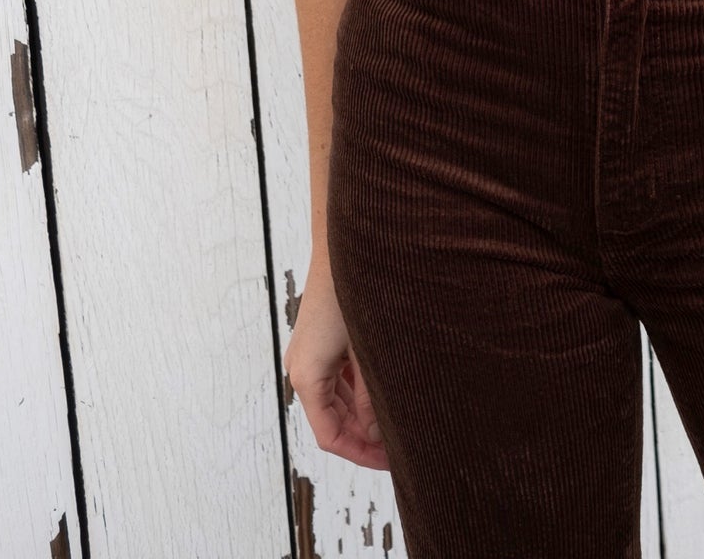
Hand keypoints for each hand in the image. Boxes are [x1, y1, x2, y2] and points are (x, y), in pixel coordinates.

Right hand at [285, 256, 390, 470]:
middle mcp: (302, 368)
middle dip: (364, 436)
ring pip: (336, 399)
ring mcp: (311, 352)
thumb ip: (370, 397)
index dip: (360, 453)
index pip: (330, 435)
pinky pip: (339, 377)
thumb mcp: (367, 351)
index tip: (390, 461)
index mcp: (306, 376)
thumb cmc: (353, 291)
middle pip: (332, 419)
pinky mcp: (322, 339)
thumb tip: (377, 433)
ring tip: (398, 420)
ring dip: (363, 413)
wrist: (345, 242)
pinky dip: (359, 390)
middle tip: (400, 446)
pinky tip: (386, 390)